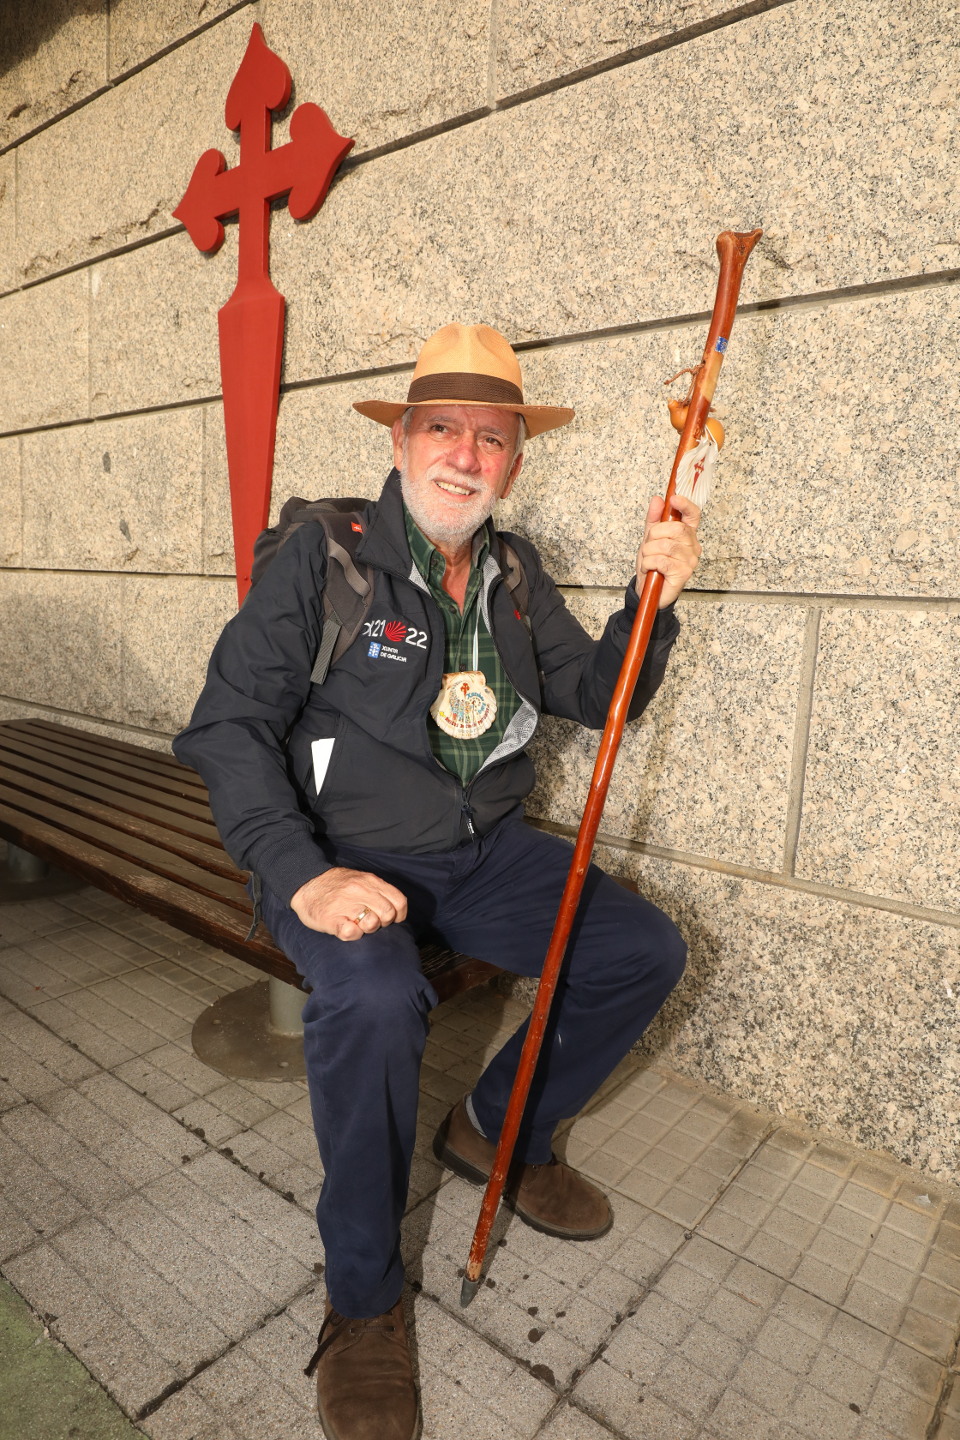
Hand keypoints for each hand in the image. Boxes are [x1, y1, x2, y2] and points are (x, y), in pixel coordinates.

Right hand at [290, 867, 407, 940]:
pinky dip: (353, 934)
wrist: (305, 882)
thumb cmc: (336, 885)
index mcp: (370, 881)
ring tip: (357, 924)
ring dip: (367, 928)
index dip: (398, 914)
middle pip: (387, 915)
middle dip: (383, 923)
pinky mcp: (331, 919)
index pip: (399, 901)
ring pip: (372, 923)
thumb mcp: (360, 879)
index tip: (389, 918)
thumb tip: (395, 909)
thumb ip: (377, 890)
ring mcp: (345, 905)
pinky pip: (352, 932)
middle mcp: (360, 891)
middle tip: (369, 921)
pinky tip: (347, 928)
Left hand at [636, 492, 702, 607]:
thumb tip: (657, 500)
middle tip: (648, 545)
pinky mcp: (684, 573)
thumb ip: (654, 520)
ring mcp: (690, 560)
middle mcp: (692, 546)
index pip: (693, 515)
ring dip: (649, 552)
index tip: (674, 498)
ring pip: (666, 545)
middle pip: (676, 529)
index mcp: (686, 535)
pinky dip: (649, 563)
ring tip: (647, 559)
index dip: (685, 505)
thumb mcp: (649, 539)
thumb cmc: (652, 565)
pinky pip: (662, 561)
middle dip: (655, 535)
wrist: (648, 590)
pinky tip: (649, 568)